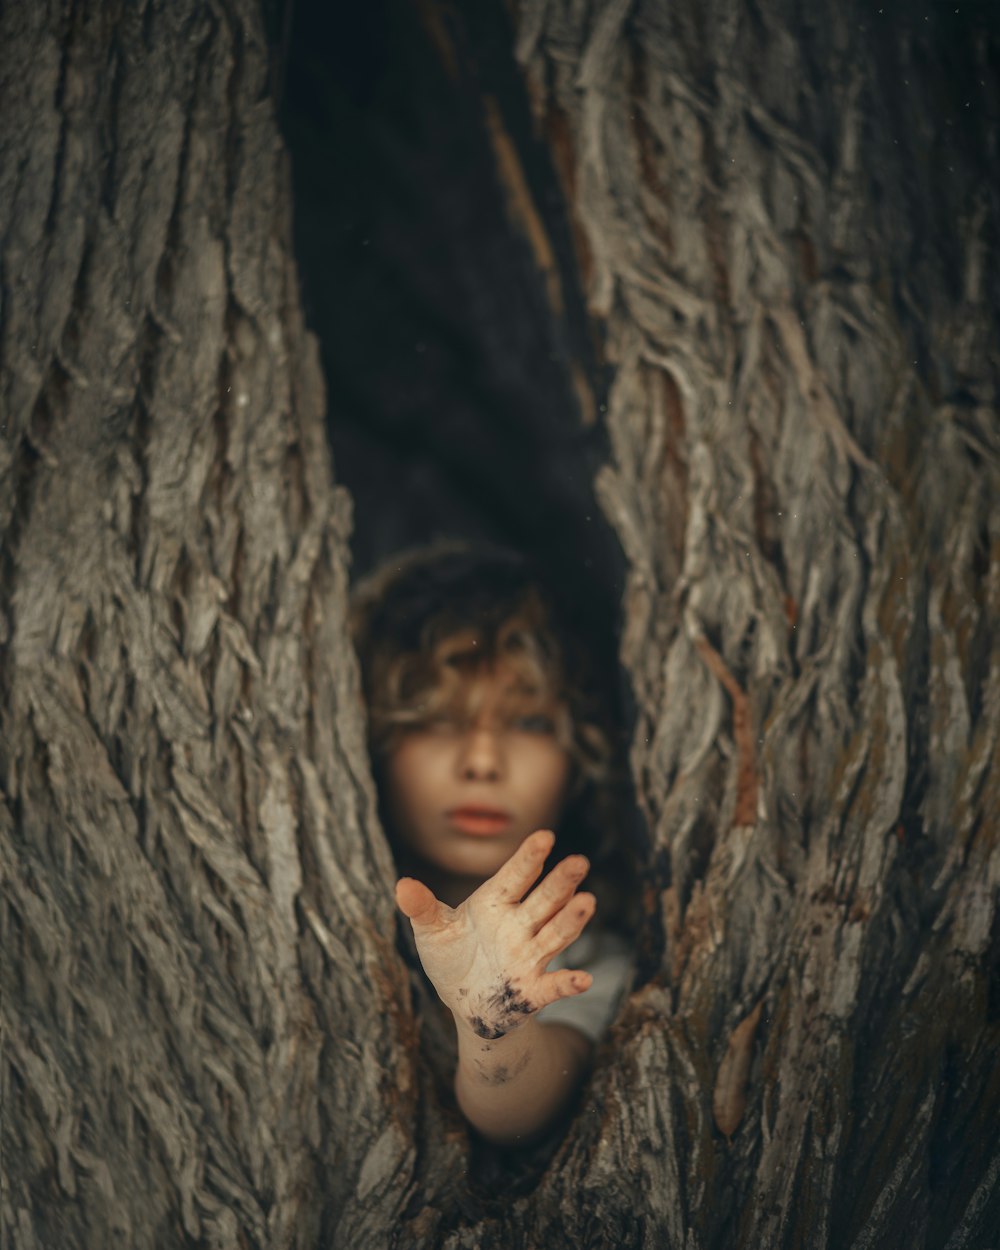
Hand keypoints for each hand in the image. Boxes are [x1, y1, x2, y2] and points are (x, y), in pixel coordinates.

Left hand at [395, 830, 595, 1039]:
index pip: (516, 876)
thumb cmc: (451, 955)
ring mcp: (529, 956)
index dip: (530, 857)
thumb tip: (402, 885)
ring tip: (587, 901)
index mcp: (496, 902)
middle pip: (545, 900)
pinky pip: (553, 986)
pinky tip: (584, 980)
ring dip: (571, 920)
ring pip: (554, 934)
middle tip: (579, 861)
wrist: (463, 1001)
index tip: (545, 836)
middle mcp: (520, 925)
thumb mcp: (432, 930)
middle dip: (561, 882)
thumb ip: (422, 907)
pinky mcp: (531, 990)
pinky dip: (568, 983)